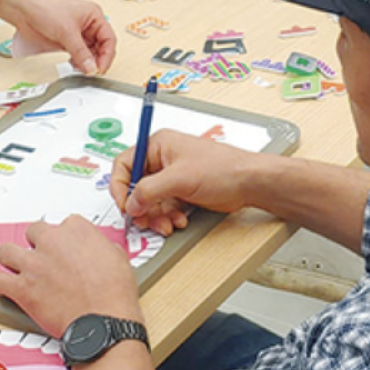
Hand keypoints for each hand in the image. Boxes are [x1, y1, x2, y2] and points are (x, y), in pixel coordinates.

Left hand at [0, 0, 115, 74]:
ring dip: (87, 62)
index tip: (99, 68)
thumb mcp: (67, 31)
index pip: (109, 39)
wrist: (23, 10)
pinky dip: (78, 62)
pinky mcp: (67, 40)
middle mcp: (88, 24)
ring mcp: (77, 33)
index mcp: (94, 15)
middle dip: (97, 60)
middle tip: (91, 72)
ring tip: (81, 69)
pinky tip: (74, 65)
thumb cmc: (45, 8)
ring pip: (90, 52)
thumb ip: (81, 52)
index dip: (107, 55)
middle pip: (101, 47)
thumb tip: (92, 68)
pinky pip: (79, 54)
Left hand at [0, 217, 141, 337]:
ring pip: (6, 251)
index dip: (62, 240)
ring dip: (11, 259)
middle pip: (32, 232)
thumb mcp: (118, 258)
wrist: (105, 322)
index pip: (62, 224)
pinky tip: (8, 288)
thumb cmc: (114, 294)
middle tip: (43, 260)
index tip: (64, 250)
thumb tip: (98, 252)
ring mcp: (34, 264)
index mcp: (76, 230)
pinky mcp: (22, 288)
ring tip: (17, 268)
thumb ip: (101, 248)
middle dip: (36, 245)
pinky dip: (1, 284)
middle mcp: (52, 241)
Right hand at [111, 129, 263, 235]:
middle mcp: (162, 160)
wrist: (248, 183)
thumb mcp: (179, 178)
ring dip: (156, 216)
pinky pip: (164, 207)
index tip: (124, 205)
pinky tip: (178, 220)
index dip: (120, 186)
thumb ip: (149, 190)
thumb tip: (131, 203)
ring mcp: (172, 177)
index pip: (125, 164)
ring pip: (150, 201)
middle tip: (145, 219)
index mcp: (158, 145)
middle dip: (141, 206)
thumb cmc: (223, 168)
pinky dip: (167, 217)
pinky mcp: (181, 192)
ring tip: (166, 223)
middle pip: (136, 186)